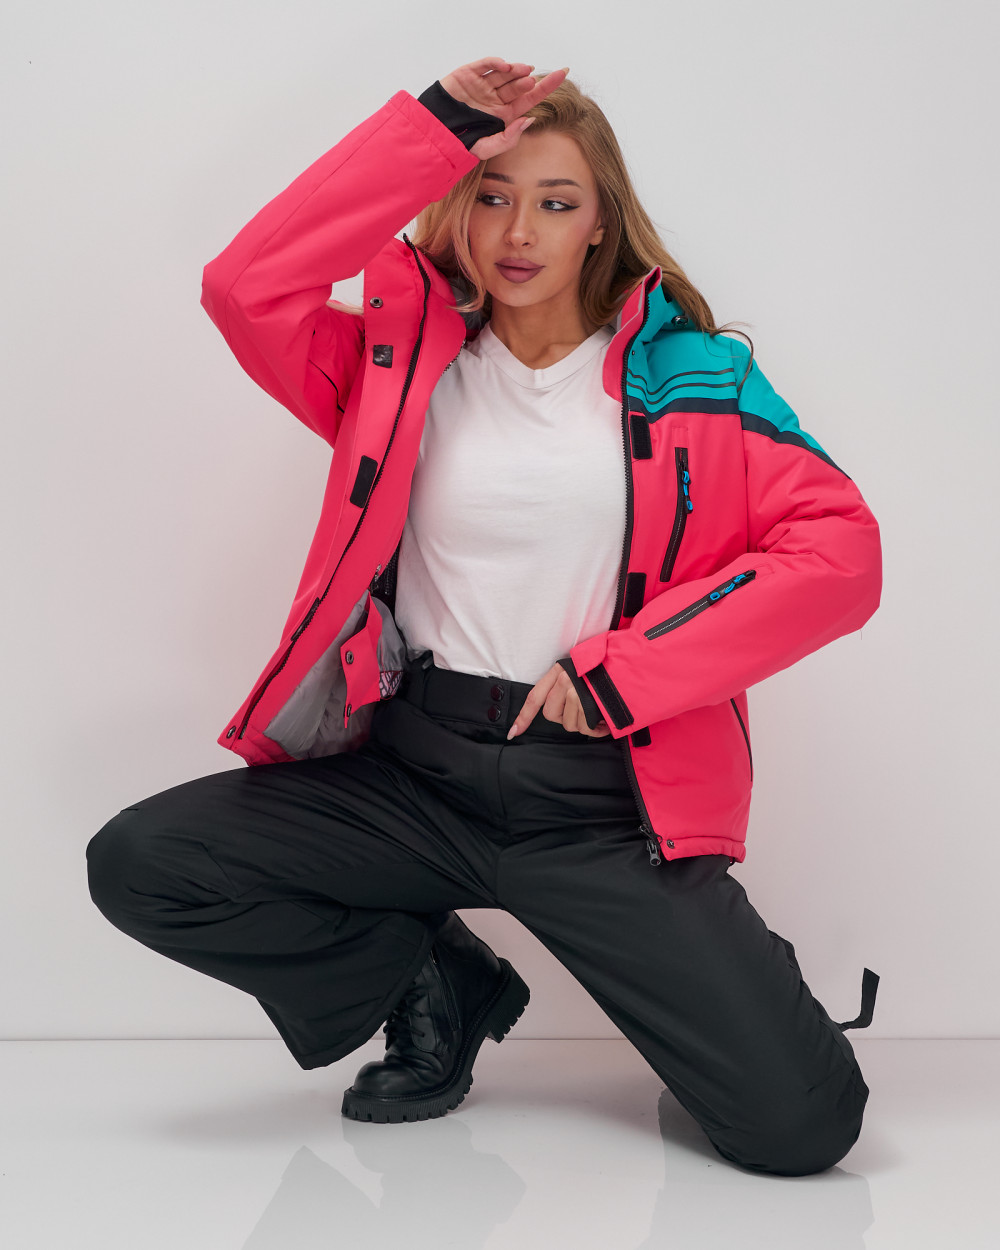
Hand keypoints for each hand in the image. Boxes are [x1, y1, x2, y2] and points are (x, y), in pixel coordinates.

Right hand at [439, 57, 569, 159]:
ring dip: (517, 70)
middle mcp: (495, 98)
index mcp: (504, 114)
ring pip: (505, 73)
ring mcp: (483, 85)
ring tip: (525, 71)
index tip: (564, 73)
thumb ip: (509, 138)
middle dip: (530, 80)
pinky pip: (486, 65)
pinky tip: (505, 66)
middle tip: (536, 80)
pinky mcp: (468, 74)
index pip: (530, 98)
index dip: (547, 86)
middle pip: (519, 84)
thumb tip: (530, 120)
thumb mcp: (487, 148)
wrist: (434, 137)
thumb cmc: (459, 144)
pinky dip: (496, 63)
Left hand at [507, 663, 610, 739]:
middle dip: (566, 718)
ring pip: (570, 724)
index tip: (514, 733)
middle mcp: (565, 681)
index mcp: (558, 671)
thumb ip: (562, 686)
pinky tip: (604, 722)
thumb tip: (556, 711)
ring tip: (598, 714)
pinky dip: (597, 730)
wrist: (628, 664)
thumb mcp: (578, 670)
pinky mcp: (591, 704)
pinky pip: (586, 728)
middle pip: (552, 715)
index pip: (535, 697)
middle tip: (582, 711)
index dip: (524, 717)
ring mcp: (577, 693)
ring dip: (585, 724)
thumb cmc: (605, 669)